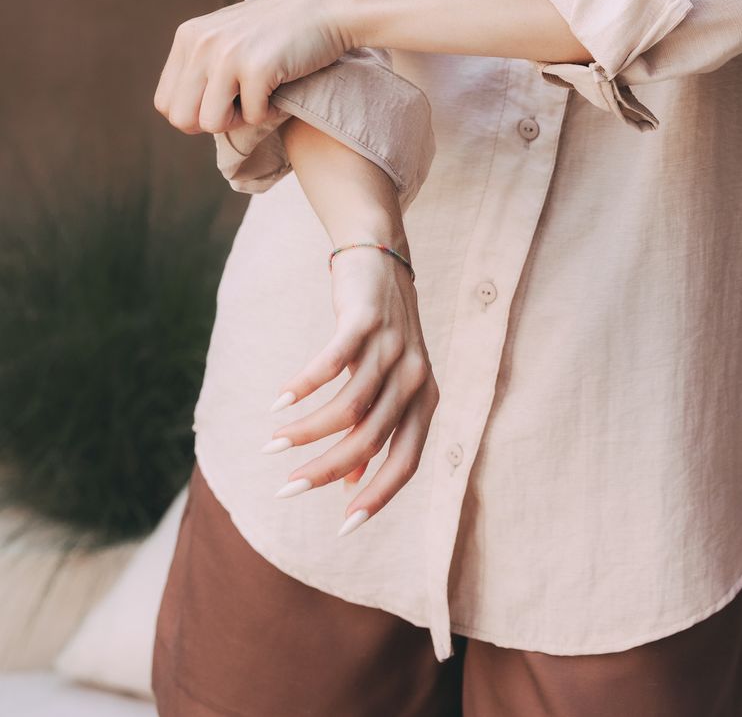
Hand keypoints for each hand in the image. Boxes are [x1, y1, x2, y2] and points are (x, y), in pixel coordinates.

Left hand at [154, 0, 352, 133]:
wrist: (328, 5)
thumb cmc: (281, 28)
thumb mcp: (227, 36)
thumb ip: (200, 65)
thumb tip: (181, 117)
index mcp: (188, 36)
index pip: (165, 103)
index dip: (194, 113)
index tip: (224, 101)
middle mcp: (201, 43)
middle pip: (182, 119)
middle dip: (215, 121)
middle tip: (243, 103)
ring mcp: (227, 55)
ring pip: (212, 123)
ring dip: (241, 119)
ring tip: (261, 95)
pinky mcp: (257, 68)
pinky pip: (253, 118)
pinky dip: (271, 112)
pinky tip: (282, 85)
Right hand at [263, 241, 438, 531]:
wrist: (382, 255)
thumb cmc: (381, 332)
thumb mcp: (387, 383)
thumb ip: (376, 432)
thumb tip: (351, 488)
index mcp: (425, 400)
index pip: (405, 462)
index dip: (377, 498)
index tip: (343, 531)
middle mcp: (414, 377)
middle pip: (370, 439)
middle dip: (325, 471)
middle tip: (285, 490)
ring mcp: (392, 346)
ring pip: (348, 406)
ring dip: (306, 431)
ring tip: (271, 444)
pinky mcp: (366, 319)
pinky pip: (333, 361)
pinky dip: (303, 385)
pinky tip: (277, 403)